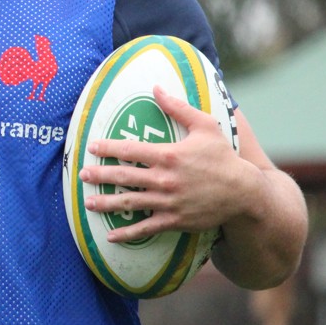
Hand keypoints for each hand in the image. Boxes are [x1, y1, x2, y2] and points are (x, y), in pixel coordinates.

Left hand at [79, 84, 248, 242]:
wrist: (243, 193)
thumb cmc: (223, 157)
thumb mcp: (205, 126)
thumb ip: (178, 107)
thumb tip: (156, 88)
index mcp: (168, 155)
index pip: (130, 150)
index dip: (108, 148)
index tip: (91, 147)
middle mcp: (164, 179)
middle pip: (124, 176)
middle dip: (100, 175)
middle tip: (81, 175)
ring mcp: (168, 202)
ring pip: (130, 203)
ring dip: (107, 203)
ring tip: (88, 203)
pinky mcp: (174, 221)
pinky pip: (146, 228)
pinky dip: (128, 233)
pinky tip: (111, 236)